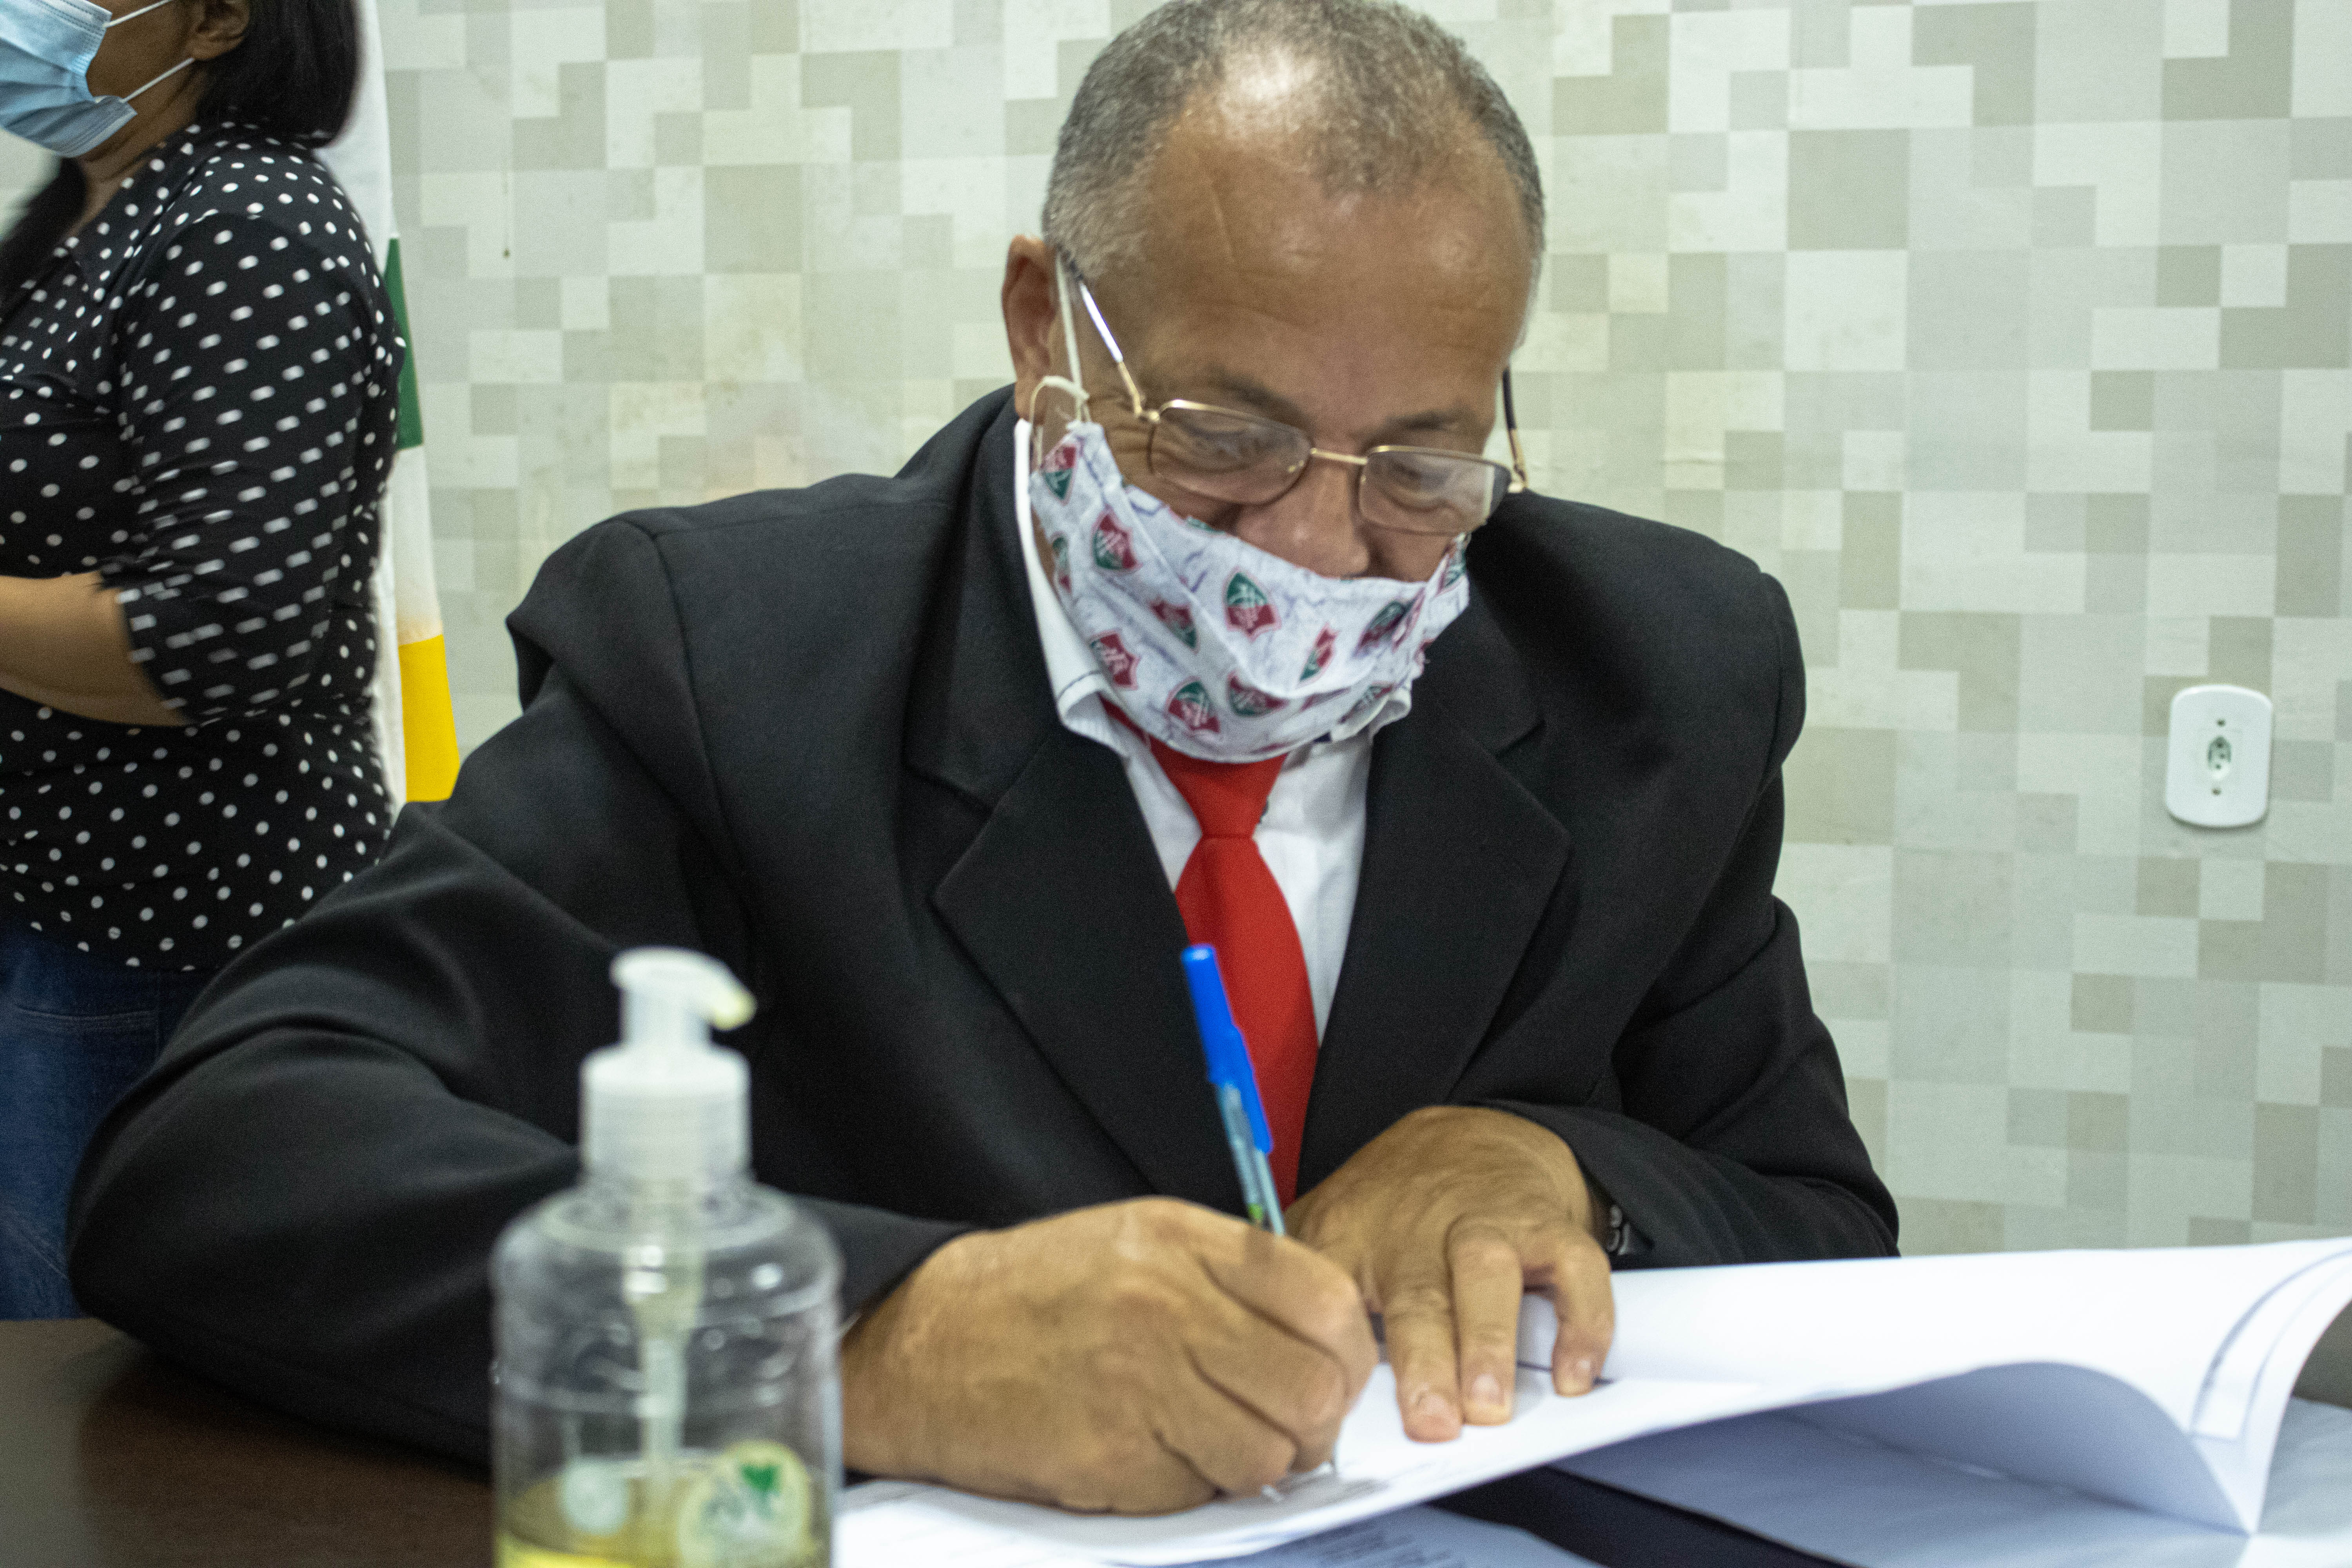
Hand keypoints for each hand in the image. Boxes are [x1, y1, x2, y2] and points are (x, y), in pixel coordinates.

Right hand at [839, 1197, 1377, 1513]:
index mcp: (1182, 1242)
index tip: (1334, 1372)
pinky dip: (1192, 1486)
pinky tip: (1152, 1452)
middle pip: (1312, 1389)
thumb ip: (1231, 1276)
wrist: (925, 1343)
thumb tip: (1324, 1335)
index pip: (1326, 1303)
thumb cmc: (1036, 1295)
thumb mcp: (1139, 1241)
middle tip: (1285, 1426)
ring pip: (1268, 1454)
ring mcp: (1139, 1383)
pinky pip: (1201, 1492)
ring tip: (1211, 1440)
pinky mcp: (1111, 1455)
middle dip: (1313, 1423)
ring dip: (1254, 1463)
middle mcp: (1167, 1305)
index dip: (1350, 1353)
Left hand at [1287, 1106, 1614, 1441]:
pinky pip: (1573, 1266)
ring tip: (1489, 1403)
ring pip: (1485, 1272)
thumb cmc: (1393, 1203)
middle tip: (1429, 1419)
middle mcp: (1418, 1230)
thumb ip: (1296, 1283)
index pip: (1331, 1289)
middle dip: (1423, 1358)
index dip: (1332, 1341)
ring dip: (1487, 1338)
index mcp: (1353, 1235)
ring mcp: (1485, 1223)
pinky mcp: (1545, 1225)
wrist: (1472, 1135)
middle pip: (1415, 1292)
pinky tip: (1573, 1372)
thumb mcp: (1325, 1225)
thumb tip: (1266, 1353)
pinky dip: (1581, 1319)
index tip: (1331, 1394)